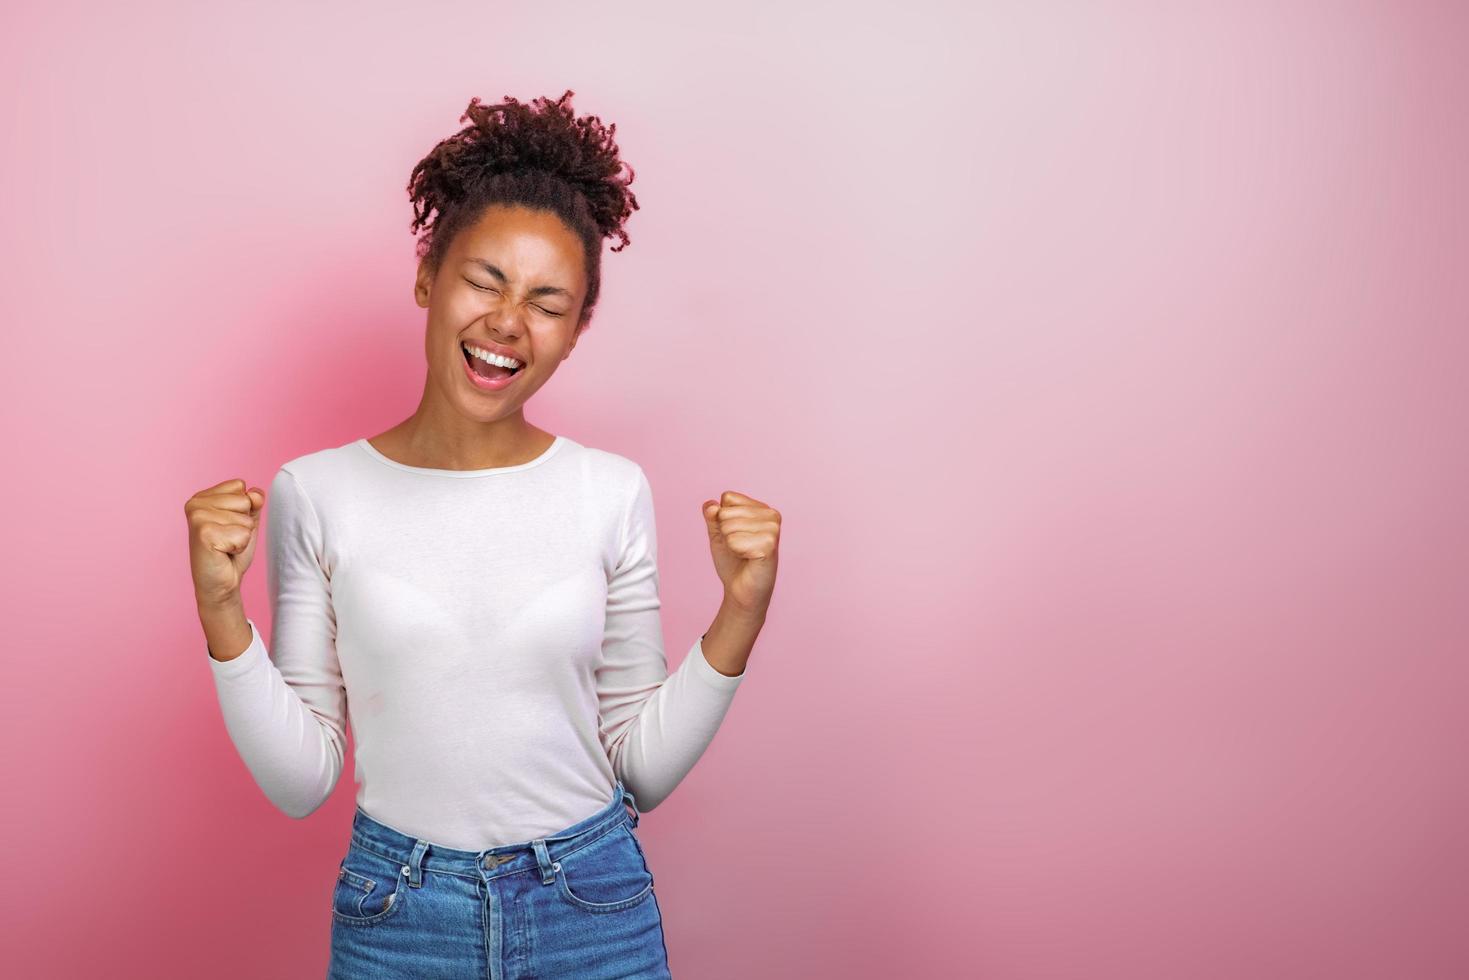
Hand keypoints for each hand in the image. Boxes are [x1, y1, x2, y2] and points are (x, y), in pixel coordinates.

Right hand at [186, 478, 264, 607]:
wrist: (221, 583)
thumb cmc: (231, 552)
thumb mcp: (247, 521)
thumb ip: (254, 502)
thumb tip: (256, 494)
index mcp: (202, 496)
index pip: (240, 485)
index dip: (244, 509)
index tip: (229, 526)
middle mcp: (195, 503)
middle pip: (245, 500)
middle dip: (244, 523)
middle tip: (228, 539)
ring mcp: (197, 517)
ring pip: (245, 518)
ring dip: (242, 536)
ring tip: (225, 546)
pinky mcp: (203, 533)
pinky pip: (243, 534)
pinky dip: (239, 547)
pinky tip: (223, 553)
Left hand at [701, 490, 779, 617]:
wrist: (742, 590)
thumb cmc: (733, 561)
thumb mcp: (718, 534)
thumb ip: (712, 516)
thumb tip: (711, 505)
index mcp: (761, 508)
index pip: (727, 497)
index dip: (722, 518)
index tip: (734, 535)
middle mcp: (771, 514)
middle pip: (726, 512)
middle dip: (725, 533)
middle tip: (739, 548)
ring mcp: (773, 529)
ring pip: (729, 526)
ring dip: (731, 544)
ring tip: (744, 553)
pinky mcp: (770, 544)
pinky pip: (735, 541)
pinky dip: (736, 552)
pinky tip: (748, 559)